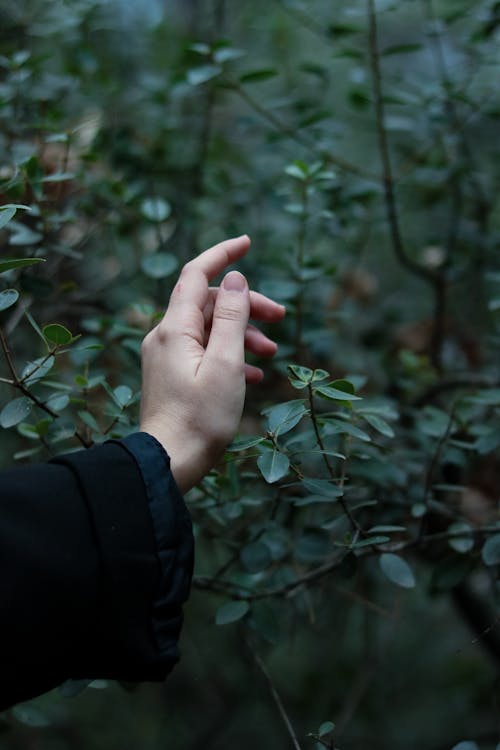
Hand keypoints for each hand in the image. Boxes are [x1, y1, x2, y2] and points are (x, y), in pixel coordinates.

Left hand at [139, 235, 284, 492]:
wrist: (169, 463)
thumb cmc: (201, 418)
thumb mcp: (226, 364)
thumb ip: (232, 318)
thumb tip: (234, 279)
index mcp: (175, 329)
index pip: (196, 275)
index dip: (222, 255)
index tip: (247, 243)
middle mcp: (165, 337)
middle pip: (209, 303)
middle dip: (245, 305)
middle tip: (280, 318)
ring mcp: (167, 357)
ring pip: (210, 329)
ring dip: (242, 334)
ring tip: (272, 353)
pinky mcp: (173, 376)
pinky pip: (204, 352)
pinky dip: (229, 355)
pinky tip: (253, 375)